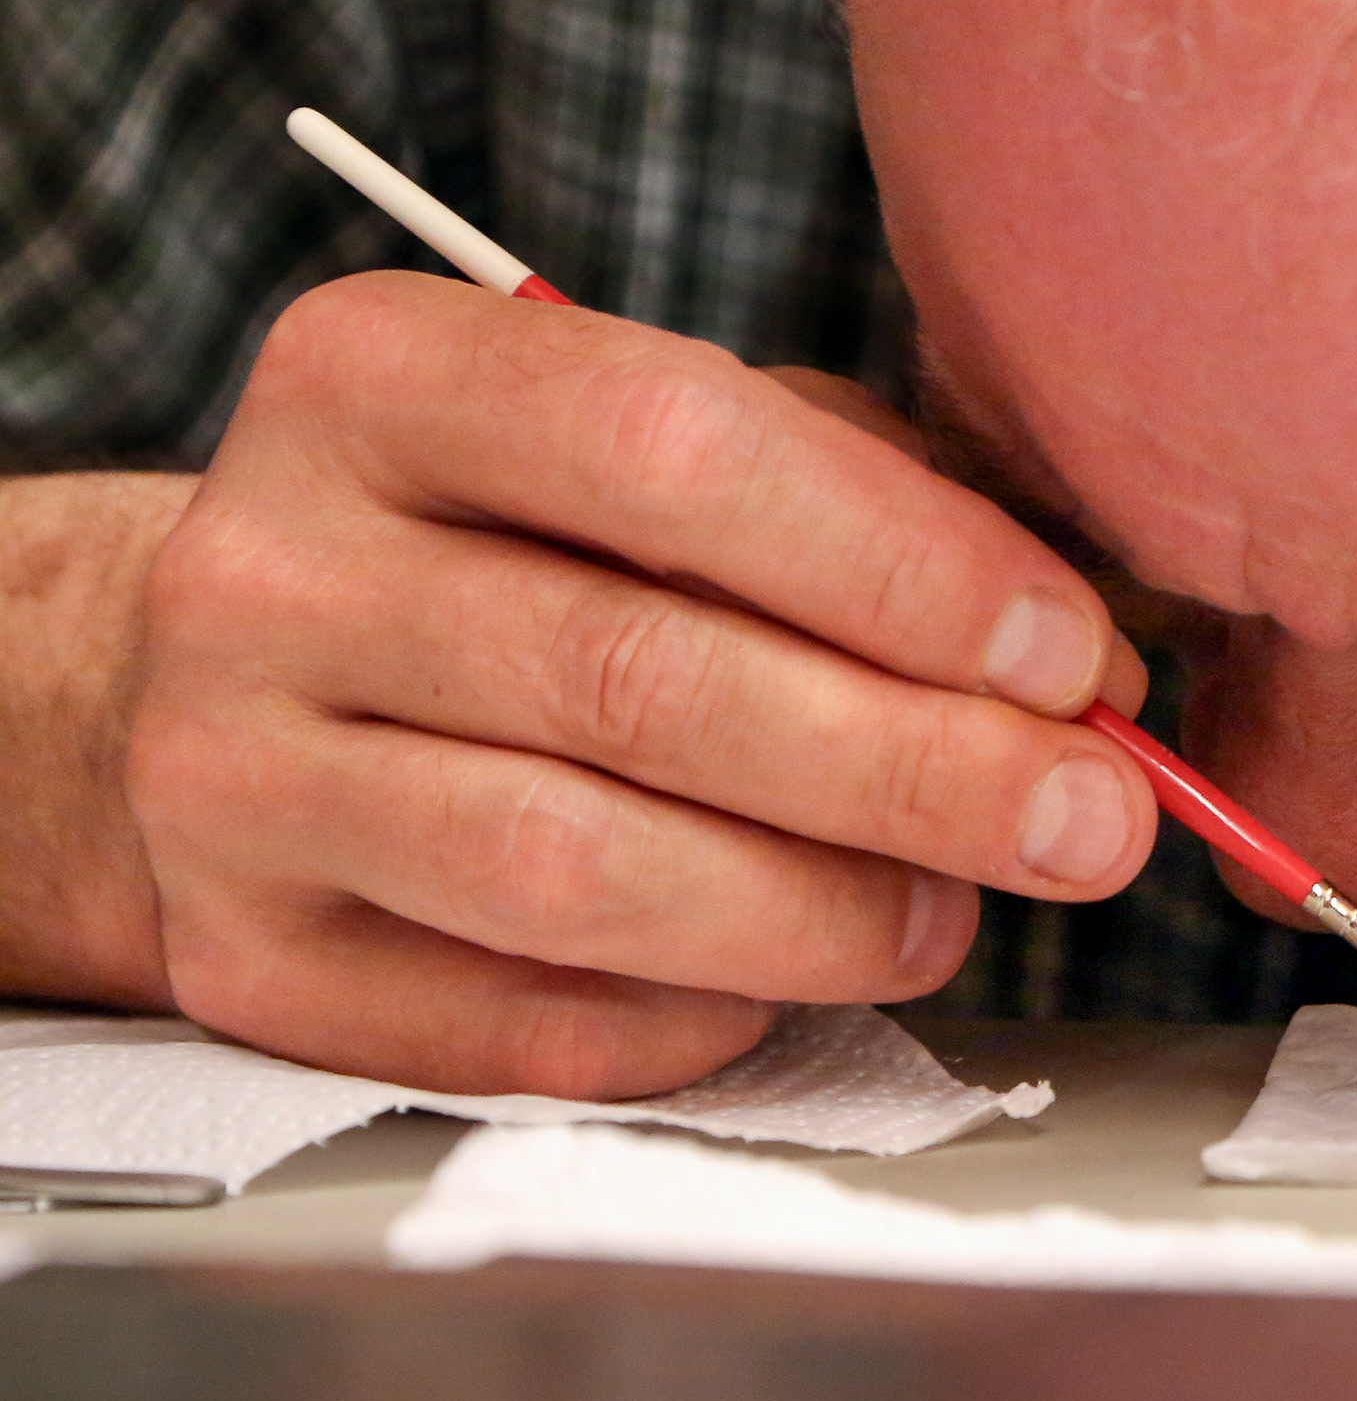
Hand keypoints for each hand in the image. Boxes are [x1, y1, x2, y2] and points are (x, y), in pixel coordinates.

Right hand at [120, 272, 1154, 1096]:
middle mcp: (262, 569)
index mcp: (379, 379)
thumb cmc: (527, 551)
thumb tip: (1084, 663)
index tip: (1072, 657)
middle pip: (637, 676)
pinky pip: (523, 1022)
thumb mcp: (669, 454)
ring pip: (573, 869)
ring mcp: (224, 777)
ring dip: (818, 911)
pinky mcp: (247, 962)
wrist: (237, 688)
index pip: (669, 447)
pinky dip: (698, 1014)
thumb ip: (870, 506)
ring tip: (952, 914)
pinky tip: (785, 980)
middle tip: (1088, 821)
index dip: (904, 566)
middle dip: (913, 765)